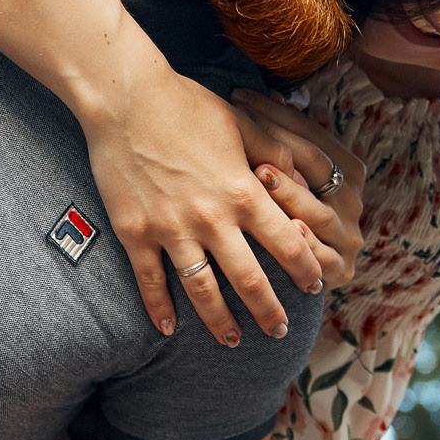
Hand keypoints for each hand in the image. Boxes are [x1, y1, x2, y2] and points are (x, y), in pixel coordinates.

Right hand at [81, 67, 324, 345]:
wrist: (124, 98)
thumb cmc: (185, 103)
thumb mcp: (242, 122)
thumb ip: (276, 155)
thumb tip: (307, 182)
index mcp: (243, 191)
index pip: (287, 243)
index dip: (305, 269)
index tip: (315, 286)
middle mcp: (212, 218)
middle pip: (250, 280)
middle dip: (269, 311)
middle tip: (279, 331)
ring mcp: (171, 229)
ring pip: (202, 290)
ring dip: (220, 321)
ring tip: (231, 340)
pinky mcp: (135, 233)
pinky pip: (150, 281)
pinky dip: (159, 308)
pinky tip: (167, 328)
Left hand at [231, 91, 366, 286]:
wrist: (304, 271)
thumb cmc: (290, 208)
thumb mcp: (292, 169)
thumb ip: (286, 136)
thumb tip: (270, 92)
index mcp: (348, 169)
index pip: (313, 133)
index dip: (277, 114)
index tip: (240, 95)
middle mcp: (352, 200)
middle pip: (318, 168)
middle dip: (281, 149)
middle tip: (246, 130)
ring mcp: (349, 236)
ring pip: (320, 212)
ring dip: (291, 195)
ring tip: (261, 178)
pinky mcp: (342, 270)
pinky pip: (325, 258)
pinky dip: (309, 245)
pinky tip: (291, 231)